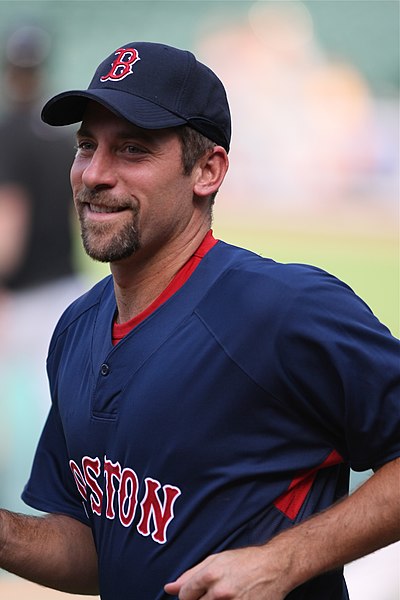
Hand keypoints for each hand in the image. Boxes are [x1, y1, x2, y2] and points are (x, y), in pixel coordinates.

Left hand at [164, 545, 289, 598]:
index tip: (195, 596)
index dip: (188, 597)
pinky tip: (234, 599)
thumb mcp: (216, 560)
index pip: (185, 595)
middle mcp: (220, 592)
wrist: (274, 567)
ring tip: (224, 596)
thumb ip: (191, 575)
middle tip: (214, 596)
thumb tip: (169, 588)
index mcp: (210, 574)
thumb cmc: (244, 561)